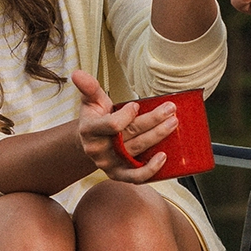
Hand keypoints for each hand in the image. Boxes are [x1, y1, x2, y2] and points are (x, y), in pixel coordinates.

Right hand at [72, 69, 176, 183]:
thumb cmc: (96, 118)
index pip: (113, 125)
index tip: (136, 105)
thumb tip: (77, 73)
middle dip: (153, 120)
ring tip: (173, 123)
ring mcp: (108, 164)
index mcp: (90, 130)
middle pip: (131, 135)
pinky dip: (151, 169)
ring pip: (137, 150)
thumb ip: (88, 88)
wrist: (91, 143)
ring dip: (158, 136)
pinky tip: (164, 157)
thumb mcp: (91, 101)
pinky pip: (135, 177)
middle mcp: (98, 149)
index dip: (127, 115)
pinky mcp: (119, 174)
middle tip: (171, 109)